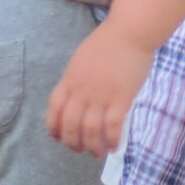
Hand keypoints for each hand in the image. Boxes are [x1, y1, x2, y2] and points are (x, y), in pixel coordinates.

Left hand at [47, 20, 153, 153]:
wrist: (130, 31)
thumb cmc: (108, 41)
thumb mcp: (82, 59)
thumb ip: (76, 78)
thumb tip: (74, 95)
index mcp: (70, 80)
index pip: (54, 110)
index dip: (54, 127)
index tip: (58, 138)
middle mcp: (81, 91)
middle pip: (70, 126)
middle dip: (73, 143)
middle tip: (80, 150)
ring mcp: (100, 96)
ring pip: (90, 131)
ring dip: (92, 147)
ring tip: (97, 153)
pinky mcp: (120, 98)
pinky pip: (112, 126)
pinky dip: (111, 140)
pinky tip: (114, 146)